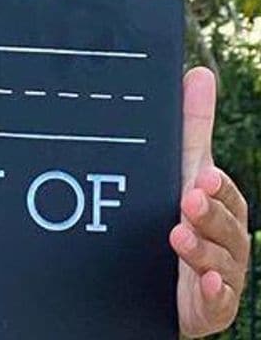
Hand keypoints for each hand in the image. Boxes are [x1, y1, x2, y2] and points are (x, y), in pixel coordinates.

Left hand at [171, 66, 249, 336]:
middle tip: (187, 200)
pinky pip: (219, 305)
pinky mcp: (209, 308)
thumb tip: (201, 72)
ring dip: (203, 250)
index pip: (227, 196)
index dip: (217, 188)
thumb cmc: (176, 213)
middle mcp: (226, 241)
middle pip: (228, 229)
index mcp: (221, 208)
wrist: (154, 279)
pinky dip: (214, 294)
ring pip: (223, 265)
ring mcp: (220, 276)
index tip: (201, 176)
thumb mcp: (181, 168)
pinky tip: (205, 282)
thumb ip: (192, 126)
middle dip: (211, 215)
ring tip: (178, 235)